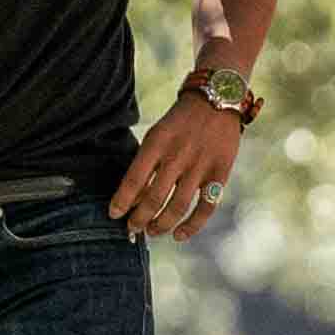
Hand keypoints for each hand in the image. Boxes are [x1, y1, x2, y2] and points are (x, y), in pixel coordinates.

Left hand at [111, 92, 243, 239]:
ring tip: (152, 231)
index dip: (121, 201)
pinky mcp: (220, 173)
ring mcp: (200, 165)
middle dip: (139, 219)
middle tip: (132, 228)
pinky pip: (206, 207)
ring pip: (177, 207)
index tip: (114, 215)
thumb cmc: (180, 122)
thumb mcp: (157, 134)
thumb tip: (133, 199)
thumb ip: (146, 163)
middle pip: (154, 198)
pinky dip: (192, 226)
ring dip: (161, 225)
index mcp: (157, 143)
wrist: (217, 99)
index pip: (134, 180)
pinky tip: (179, 234)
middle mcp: (178, 155)